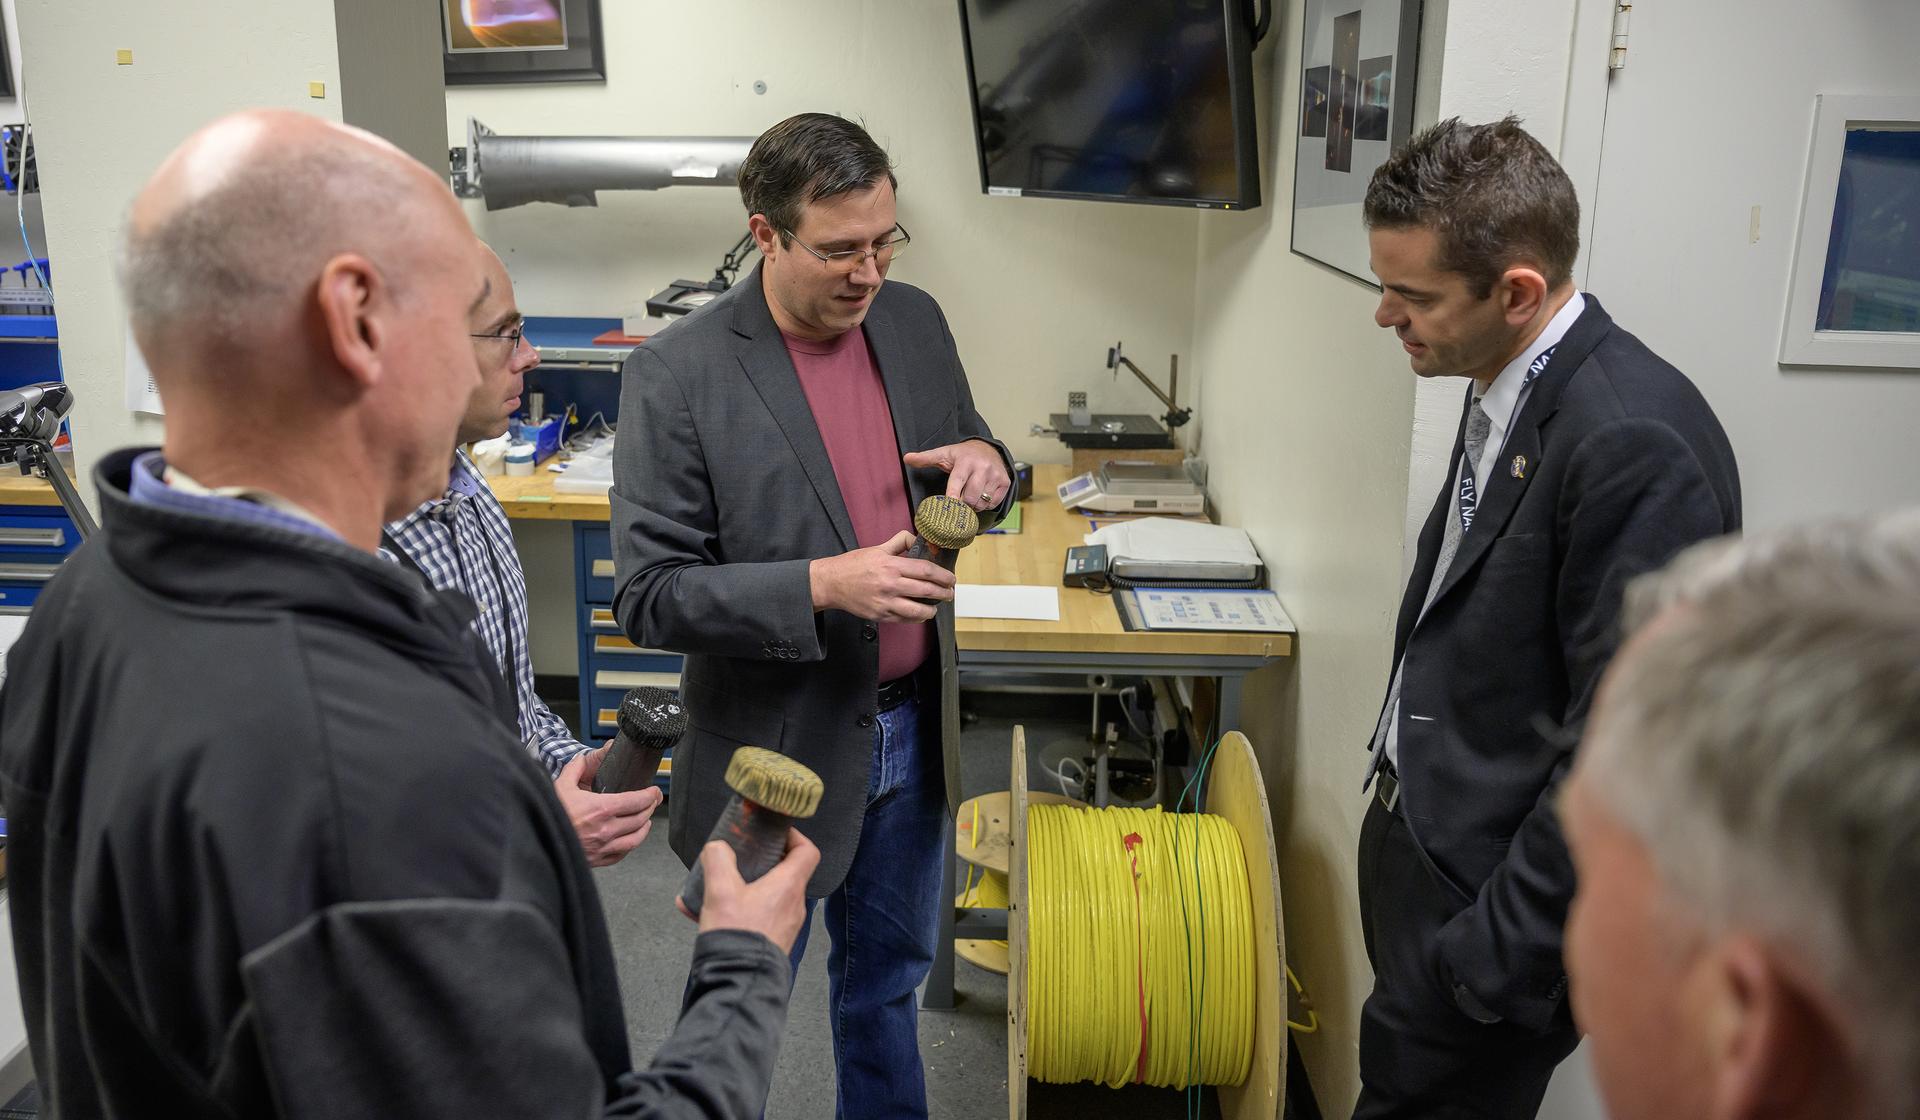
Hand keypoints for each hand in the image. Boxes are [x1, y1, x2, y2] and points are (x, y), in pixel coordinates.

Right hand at [554, 747, 662, 866]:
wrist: (536, 840)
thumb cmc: (548, 816)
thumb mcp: (560, 787)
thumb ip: (574, 770)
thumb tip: (581, 759)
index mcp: (601, 808)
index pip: (636, 801)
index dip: (650, 795)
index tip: (654, 791)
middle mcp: (606, 829)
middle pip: (640, 818)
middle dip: (650, 807)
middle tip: (653, 800)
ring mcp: (604, 847)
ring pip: (636, 838)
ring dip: (644, 827)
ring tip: (646, 820)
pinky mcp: (598, 860)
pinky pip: (622, 853)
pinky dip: (630, 845)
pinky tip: (630, 839)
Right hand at [678, 829, 819, 952]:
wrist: (740, 983)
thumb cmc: (737, 938)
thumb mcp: (720, 891)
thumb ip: (718, 860)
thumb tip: (718, 849)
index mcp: (788, 886)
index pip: (807, 851)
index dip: (793, 836)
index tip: (774, 833)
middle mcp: (793, 905)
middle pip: (784, 872)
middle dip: (759, 863)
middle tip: (738, 861)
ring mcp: (786, 925)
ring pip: (768, 896)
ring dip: (743, 889)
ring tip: (713, 892)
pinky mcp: (773, 941)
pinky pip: (758, 917)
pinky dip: (738, 911)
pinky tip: (705, 916)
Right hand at [808, 530, 954, 621]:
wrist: (831, 583)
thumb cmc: (854, 565)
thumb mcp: (877, 548)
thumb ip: (899, 542)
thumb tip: (917, 538)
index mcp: (891, 565)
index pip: (925, 570)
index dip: (943, 575)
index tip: (951, 578)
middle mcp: (890, 584)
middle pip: (926, 590)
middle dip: (943, 593)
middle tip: (950, 593)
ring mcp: (885, 602)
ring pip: (917, 609)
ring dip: (932, 609)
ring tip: (937, 606)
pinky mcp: (880, 615)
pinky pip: (904, 619)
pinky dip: (916, 618)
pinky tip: (921, 614)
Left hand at [903, 439, 1011, 513]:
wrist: (989, 449)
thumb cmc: (963, 455)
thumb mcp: (944, 454)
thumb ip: (925, 458)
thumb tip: (906, 458)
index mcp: (965, 461)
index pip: (957, 482)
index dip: (952, 497)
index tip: (948, 507)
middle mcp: (982, 467)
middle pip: (970, 497)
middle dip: (962, 503)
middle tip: (958, 500)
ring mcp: (996, 475)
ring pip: (981, 502)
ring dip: (973, 505)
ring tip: (969, 496)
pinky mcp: (1005, 482)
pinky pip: (993, 503)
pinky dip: (985, 505)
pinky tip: (980, 496)